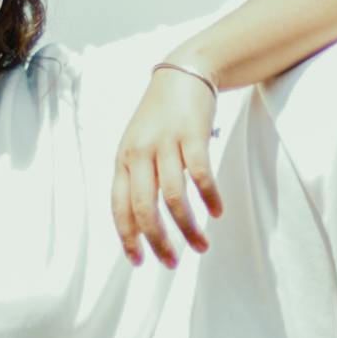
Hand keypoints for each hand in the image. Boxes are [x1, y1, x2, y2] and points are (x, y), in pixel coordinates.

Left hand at [113, 64, 228, 263]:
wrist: (182, 74)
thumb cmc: (159, 117)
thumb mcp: (137, 144)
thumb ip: (137, 178)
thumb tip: (142, 223)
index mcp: (123, 160)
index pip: (120, 207)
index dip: (128, 238)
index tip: (139, 262)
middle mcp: (140, 153)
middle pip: (145, 208)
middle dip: (159, 241)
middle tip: (172, 262)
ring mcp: (166, 143)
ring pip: (174, 198)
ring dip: (189, 227)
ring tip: (201, 246)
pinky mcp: (192, 135)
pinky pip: (201, 175)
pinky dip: (209, 198)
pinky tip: (216, 212)